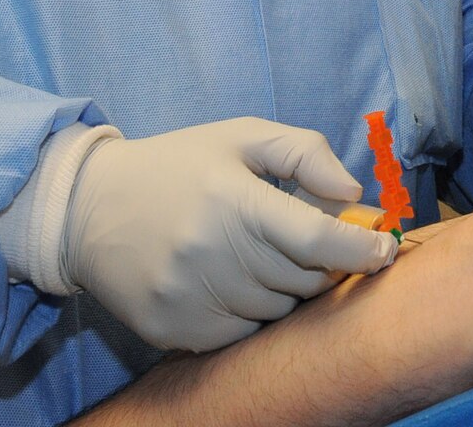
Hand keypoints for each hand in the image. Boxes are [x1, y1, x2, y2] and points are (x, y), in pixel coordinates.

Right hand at [62, 118, 396, 350]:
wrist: (85, 209)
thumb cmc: (176, 165)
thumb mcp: (239, 137)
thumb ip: (303, 153)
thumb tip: (352, 195)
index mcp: (235, 201)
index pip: (319, 240)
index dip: (362, 250)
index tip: (387, 251)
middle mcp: (215, 255)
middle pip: (305, 280)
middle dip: (318, 263)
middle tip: (302, 240)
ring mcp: (193, 299)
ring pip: (277, 312)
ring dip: (283, 288)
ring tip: (255, 255)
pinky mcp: (176, 331)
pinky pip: (242, 335)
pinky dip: (250, 313)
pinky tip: (230, 281)